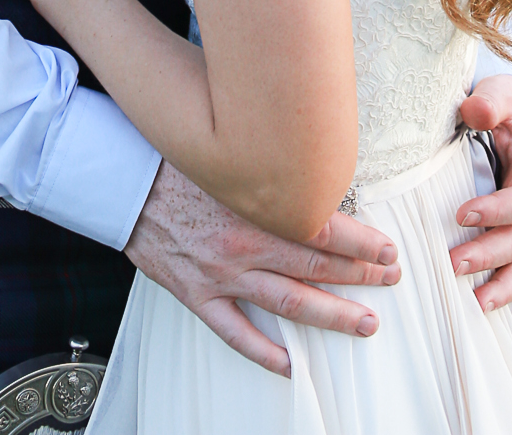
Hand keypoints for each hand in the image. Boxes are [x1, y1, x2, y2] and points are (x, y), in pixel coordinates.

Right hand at [125, 162, 400, 374]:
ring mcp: (221, 275)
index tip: (388, 249)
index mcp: (252, 205)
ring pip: (288, 303)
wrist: (120, 181)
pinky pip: (235, 333)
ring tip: (365, 323)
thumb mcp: (226, 146)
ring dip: (331, 316)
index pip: (321, 229)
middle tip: (391, 280)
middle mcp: (243, 245)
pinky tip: (290, 365)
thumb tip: (309, 145)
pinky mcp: (197, 294)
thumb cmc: (174, 156)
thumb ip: (267, 155)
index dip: (360, 244)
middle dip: (359, 277)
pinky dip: (264, 353)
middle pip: (314, 268)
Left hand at [452, 73, 511, 309]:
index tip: (461, 213)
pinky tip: (498, 312)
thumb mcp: (502, 92)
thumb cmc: (509, 105)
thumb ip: (490, 102)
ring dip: (504, 285)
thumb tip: (474, 111)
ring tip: (477, 304)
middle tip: (454, 264)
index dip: (498, 211)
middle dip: (490, 255)